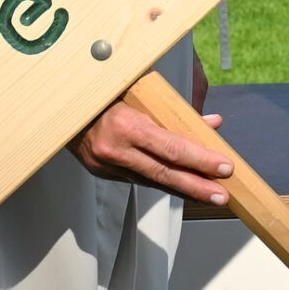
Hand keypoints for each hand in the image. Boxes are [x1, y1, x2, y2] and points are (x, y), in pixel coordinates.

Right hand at [70, 90, 233, 206]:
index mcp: (126, 126)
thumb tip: (213, 122)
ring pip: (152, 181)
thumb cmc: (107, 94)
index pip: (171, 148)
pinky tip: (183, 187)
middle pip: (164, 173)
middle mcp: (116, 150)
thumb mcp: (141, 93)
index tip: (225, 166)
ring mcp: (106, 165)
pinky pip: (139, 179)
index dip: (200, 159)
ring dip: (183, 189)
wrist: (63, 109)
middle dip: (197, 186)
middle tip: (223, 196)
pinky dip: (163, 182)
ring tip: (210, 195)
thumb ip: (177, 111)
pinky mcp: (102, 173)